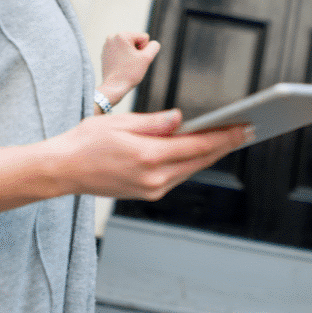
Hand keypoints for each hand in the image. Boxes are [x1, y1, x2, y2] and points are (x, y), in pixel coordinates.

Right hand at [56, 109, 251, 200]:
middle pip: (200, 160)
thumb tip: (181, 119)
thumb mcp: (121, 122)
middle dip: (225, 145)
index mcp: (149, 156)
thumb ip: (155, 122)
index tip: (245, 127)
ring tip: (230, 138)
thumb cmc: (87, 142)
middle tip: (248, 130)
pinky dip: (192, 162)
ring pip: (191, 169)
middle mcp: (154, 178)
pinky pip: (178, 176)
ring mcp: (152, 189)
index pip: (198, 145)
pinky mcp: (148, 193)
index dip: (225, 136)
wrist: (63, 170)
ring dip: (211, 154)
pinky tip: (201, 151)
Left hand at [99, 32, 159, 104]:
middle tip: (131, 63)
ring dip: (130, 55)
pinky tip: (120, 66)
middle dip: (136, 51)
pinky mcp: (105, 53)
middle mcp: (112, 37)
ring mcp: (107, 45)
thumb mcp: (147, 58)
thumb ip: (154, 46)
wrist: (114, 87)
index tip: (136, 59)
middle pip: (135, 41)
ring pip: (128, 47)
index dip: (144, 50)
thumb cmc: (130, 73)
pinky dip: (122, 58)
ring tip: (125, 65)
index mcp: (122, 35)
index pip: (144, 38)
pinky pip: (120, 52)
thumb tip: (153, 43)